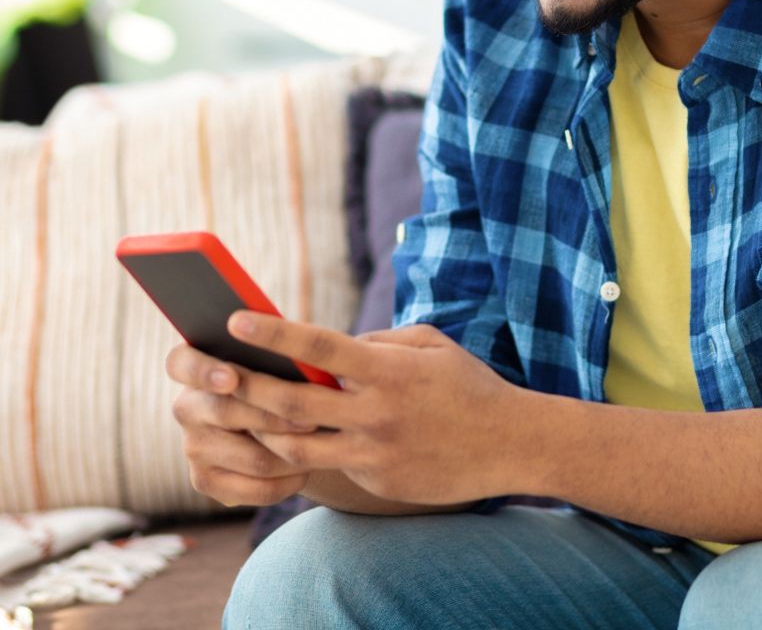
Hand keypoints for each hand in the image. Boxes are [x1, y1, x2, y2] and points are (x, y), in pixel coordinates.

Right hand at [166, 341, 314, 506]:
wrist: (276, 419)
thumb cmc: (279, 371)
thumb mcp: (276, 353)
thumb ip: (277, 345)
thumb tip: (296, 347)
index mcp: (193, 364)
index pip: (180, 363)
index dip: (204, 371)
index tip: (231, 379)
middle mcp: (186, 406)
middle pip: (226, 413)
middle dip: (275, 417)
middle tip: (313, 419)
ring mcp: (192, 446)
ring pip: (250, 457)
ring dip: (291, 453)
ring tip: (322, 442)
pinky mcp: (205, 481)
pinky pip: (253, 488)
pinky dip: (286, 482)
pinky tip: (306, 469)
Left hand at [220, 314, 524, 505]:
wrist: (510, 443)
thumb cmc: (468, 384)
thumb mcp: (430, 343)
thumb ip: (379, 341)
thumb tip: (332, 348)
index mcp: (388, 369)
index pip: (319, 347)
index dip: (273, 333)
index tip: (235, 319)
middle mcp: (376, 412)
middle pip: (291, 404)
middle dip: (245, 387)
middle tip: (211, 373)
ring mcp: (374, 451)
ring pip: (295, 446)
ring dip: (260, 429)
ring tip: (235, 412)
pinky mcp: (377, 481)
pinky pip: (329, 466)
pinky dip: (304, 451)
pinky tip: (283, 440)